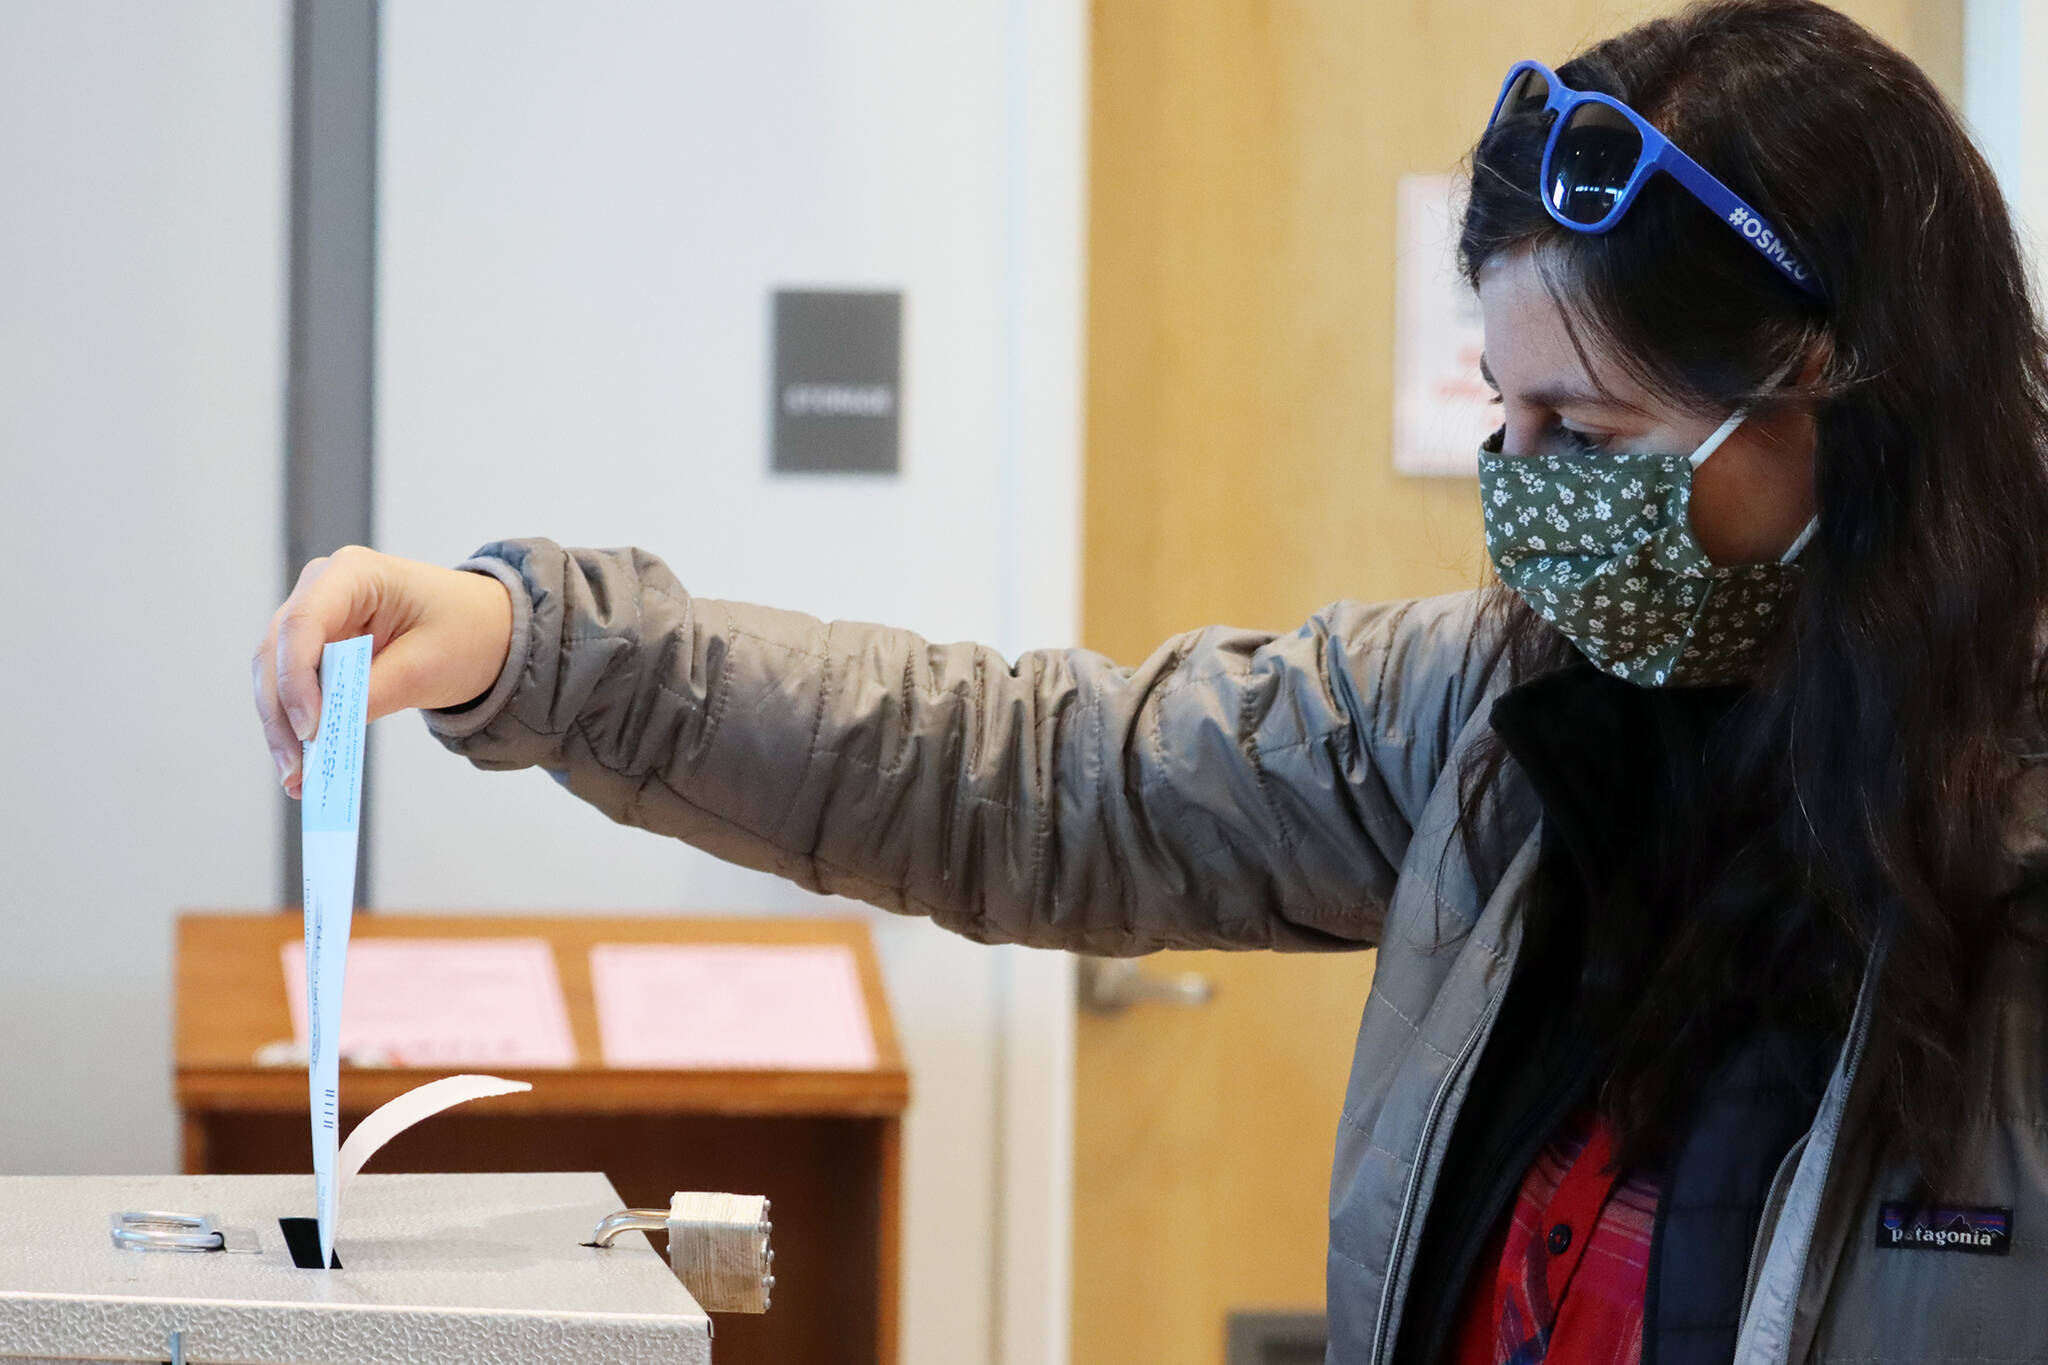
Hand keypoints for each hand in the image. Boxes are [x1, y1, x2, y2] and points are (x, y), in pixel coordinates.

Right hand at [253, 546, 513, 797]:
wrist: (488, 629)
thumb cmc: (466, 632)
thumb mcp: (427, 665)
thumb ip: (374, 692)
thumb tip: (324, 731)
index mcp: (352, 572)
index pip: (303, 623)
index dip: (296, 679)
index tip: (311, 730)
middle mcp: (322, 588)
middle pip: (277, 652)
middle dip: (281, 714)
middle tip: (295, 770)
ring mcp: (316, 617)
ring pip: (275, 675)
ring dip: (281, 727)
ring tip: (296, 778)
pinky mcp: (318, 647)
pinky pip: (293, 688)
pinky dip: (295, 725)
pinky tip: (303, 765)